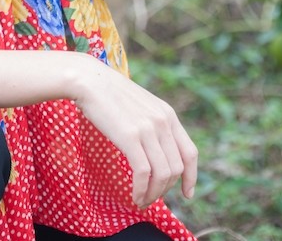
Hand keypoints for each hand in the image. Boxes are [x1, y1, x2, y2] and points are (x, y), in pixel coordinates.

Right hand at [73, 55, 197, 207]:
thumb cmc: (110, 94)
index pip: (190, 152)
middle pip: (176, 168)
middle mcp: (163, 121)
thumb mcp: (141, 105)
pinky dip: (141, 191)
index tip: (186, 194)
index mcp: (168, 114)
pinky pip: (144, 173)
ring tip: (142, 201)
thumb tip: (158, 152)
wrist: (90, 80)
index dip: (191, 177)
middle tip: (151, 198)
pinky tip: (135, 197)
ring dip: (153, 194)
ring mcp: (147, 129)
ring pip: (162, 174)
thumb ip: (153, 123)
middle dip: (165, 190)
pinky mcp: (130, 137)